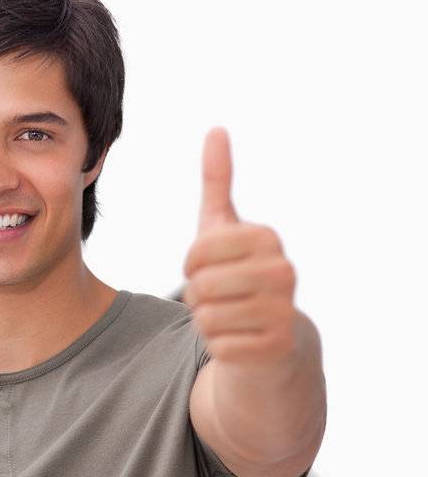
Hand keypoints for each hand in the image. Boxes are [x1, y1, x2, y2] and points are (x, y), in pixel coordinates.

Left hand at [183, 128, 297, 366]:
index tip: (209, 268)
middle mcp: (283, 270)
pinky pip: (218, 346)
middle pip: (199, 286)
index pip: (197, 252)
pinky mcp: (276, 347)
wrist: (274, 339)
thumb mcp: (224, 228)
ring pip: (206, 318)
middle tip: (218, 298)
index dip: (192, 265)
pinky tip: (237, 339)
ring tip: (228, 316)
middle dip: (197, 297)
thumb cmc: (240, 276)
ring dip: (206, 322)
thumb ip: (217, 182)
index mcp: (267, 238)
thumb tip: (216, 129)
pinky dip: (218, 346)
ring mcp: (283, 310)